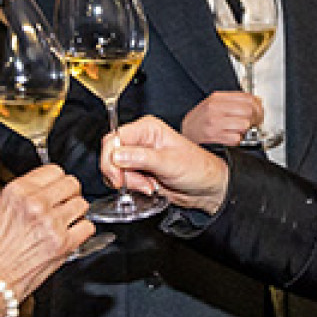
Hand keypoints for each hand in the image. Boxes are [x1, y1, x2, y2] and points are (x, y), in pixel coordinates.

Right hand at [0, 165, 92, 304]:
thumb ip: (23, 197)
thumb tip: (42, 192)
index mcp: (17, 192)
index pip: (53, 171)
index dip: (56, 181)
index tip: (57, 187)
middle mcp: (35, 204)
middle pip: (71, 184)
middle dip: (69, 194)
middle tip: (64, 204)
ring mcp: (51, 223)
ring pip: (82, 204)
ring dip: (76, 212)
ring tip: (65, 221)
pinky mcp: (63, 243)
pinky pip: (87, 227)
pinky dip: (82, 231)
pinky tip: (71, 235)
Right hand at [102, 116, 229, 211]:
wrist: (206, 188)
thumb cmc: (197, 168)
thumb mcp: (170, 162)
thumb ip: (142, 158)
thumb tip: (117, 155)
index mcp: (147, 128)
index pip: (114, 138)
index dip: (111, 158)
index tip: (119, 177)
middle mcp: (140, 139)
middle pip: (110, 154)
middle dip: (120, 173)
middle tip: (140, 184)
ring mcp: (137, 156)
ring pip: (113, 169)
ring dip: (127, 182)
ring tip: (148, 185)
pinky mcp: (137, 171)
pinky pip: (120, 179)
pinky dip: (130, 187)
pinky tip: (147, 187)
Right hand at [181, 90, 262, 146]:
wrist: (185, 133)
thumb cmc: (200, 120)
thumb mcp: (212, 104)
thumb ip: (232, 101)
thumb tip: (254, 102)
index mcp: (216, 98)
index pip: (246, 97)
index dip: (257, 105)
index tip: (258, 110)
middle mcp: (215, 109)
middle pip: (248, 111)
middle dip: (254, 118)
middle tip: (253, 122)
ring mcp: (215, 123)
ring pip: (244, 125)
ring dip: (245, 130)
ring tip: (239, 130)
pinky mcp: (215, 137)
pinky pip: (236, 138)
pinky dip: (237, 140)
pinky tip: (231, 136)